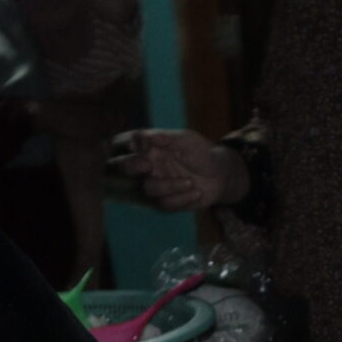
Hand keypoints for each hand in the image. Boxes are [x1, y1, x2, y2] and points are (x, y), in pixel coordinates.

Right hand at [111, 129, 247, 212]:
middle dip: (130, 166)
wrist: (221, 174)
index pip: (121, 143)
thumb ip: (165, 137)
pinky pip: (164, 204)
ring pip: (147, 189)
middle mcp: (146, 165)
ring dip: (169, 186)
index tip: (139, 144)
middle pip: (120, 168)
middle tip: (147, 164)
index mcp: (147, 147)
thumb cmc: (201, 152)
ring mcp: (154, 184)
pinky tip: (196, 193)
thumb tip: (143, 137)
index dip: (123, 144)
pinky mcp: (165, 202)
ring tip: (191, 182)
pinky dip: (182, 198)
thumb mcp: (187, 140)